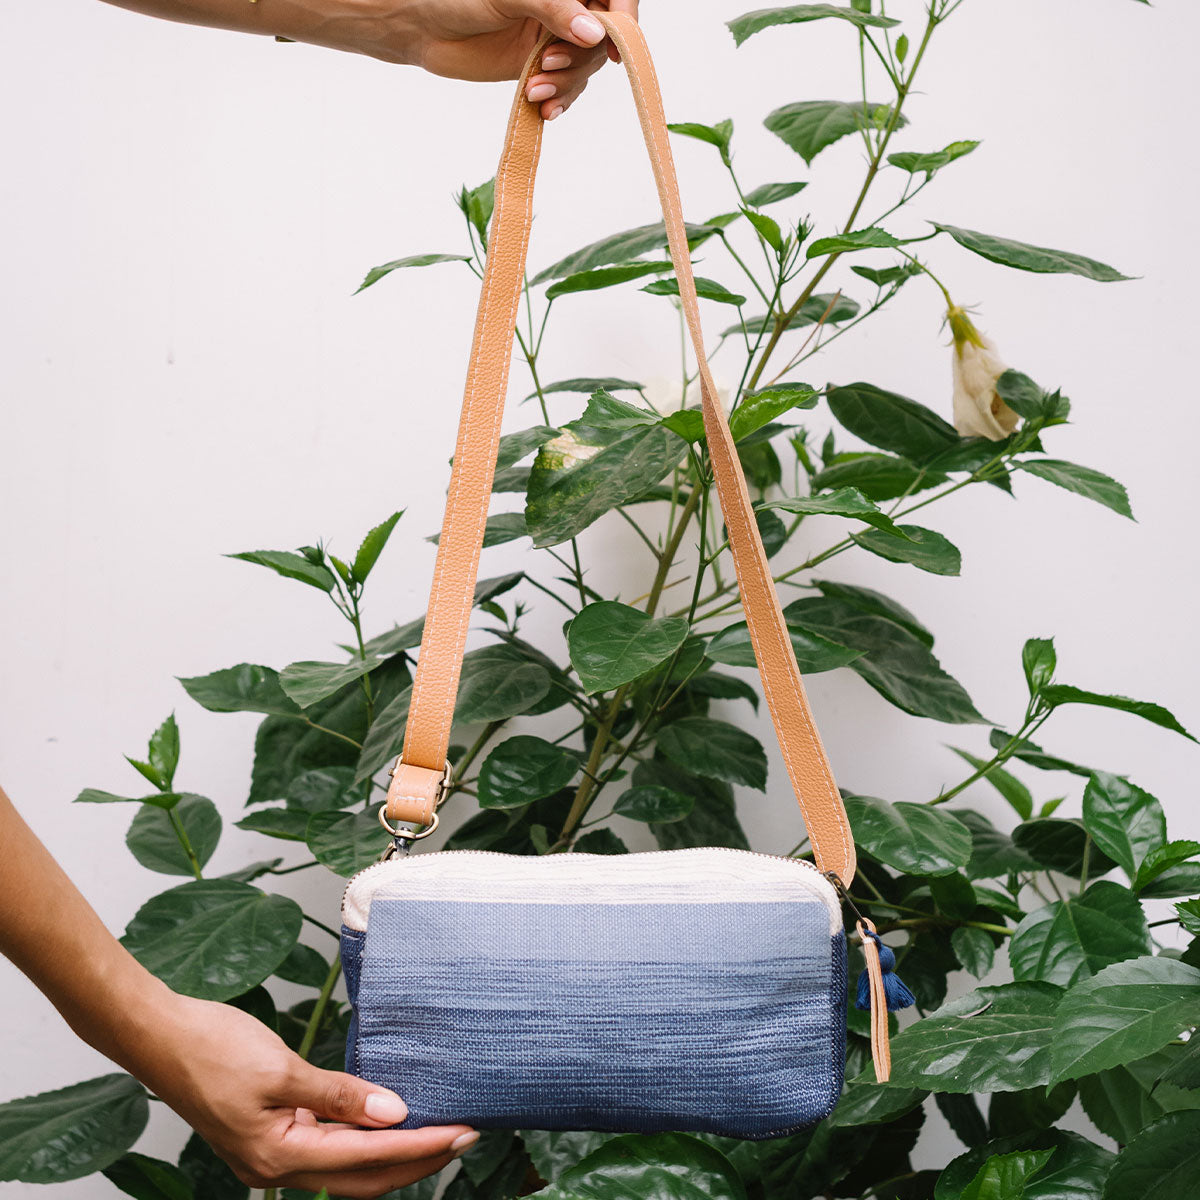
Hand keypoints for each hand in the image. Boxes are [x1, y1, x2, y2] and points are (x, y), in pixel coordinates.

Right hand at [137, 989, 475, 1197]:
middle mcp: (275, 1166)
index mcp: (277, 1156)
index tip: (463, 1129)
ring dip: (393, 1152)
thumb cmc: (210, 1047)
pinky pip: (328, 1146)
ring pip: (347, 1166)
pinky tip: (385, 1117)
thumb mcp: (280, 1068)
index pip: (369, 1157)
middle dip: (418, 1158)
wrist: (157, 1035)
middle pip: (364, 1176)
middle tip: (466, 1132)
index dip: (421, 1145)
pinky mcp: (268, 1134)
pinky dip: (362, 1138)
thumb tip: (395, 1113)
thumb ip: (340, 1095)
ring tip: (437, 1129)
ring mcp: (270, 1153)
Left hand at [408, 0, 637, 118]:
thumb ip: (553, 8)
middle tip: (547, 64)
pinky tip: (544, 110)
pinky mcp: (540, 67)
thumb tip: (594, 31)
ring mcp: (554, 37)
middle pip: (602, 36)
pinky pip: (567, 87)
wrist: (423, 28)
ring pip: (585, 66)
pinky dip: (559, 100)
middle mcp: (565, 7)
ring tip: (535, 90)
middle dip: (580, 58)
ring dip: (566, 83)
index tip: (614, 44)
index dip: (622, 18)